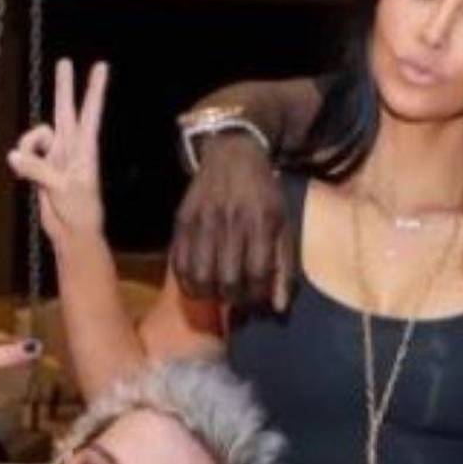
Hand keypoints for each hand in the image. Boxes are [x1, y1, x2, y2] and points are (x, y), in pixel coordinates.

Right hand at [8, 59, 108, 245]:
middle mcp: (71, 147)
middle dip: (64, 87)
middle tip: (64, 61)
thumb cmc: (79, 209)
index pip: (90, 112)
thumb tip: (14, 155)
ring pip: (37, 135)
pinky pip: (26, 154)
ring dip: (29, 145)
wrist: (71, 232)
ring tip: (27, 165)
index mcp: (85, 148)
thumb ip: (38, 168)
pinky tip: (23, 173)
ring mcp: (56, 156)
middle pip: (65, 110)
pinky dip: (22, 161)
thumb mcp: (62, 187)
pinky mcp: (41, 168)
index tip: (102, 66)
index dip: (95, 89)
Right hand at [171, 133, 294, 310]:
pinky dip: (187, 281)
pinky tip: (199, 282)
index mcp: (261, 222)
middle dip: (234, 299)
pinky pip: (179, 263)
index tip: (258, 300)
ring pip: (200, 277)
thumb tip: (278, 309)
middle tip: (238, 298)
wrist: (233, 155)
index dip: (256, 296)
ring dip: (209, 295)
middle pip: (227, 280)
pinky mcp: (182, 220)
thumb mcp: (283, 224)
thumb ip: (284, 267)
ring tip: (218, 293)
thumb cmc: (264, 195)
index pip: (256, 274)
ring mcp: (203, 220)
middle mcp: (231, 222)